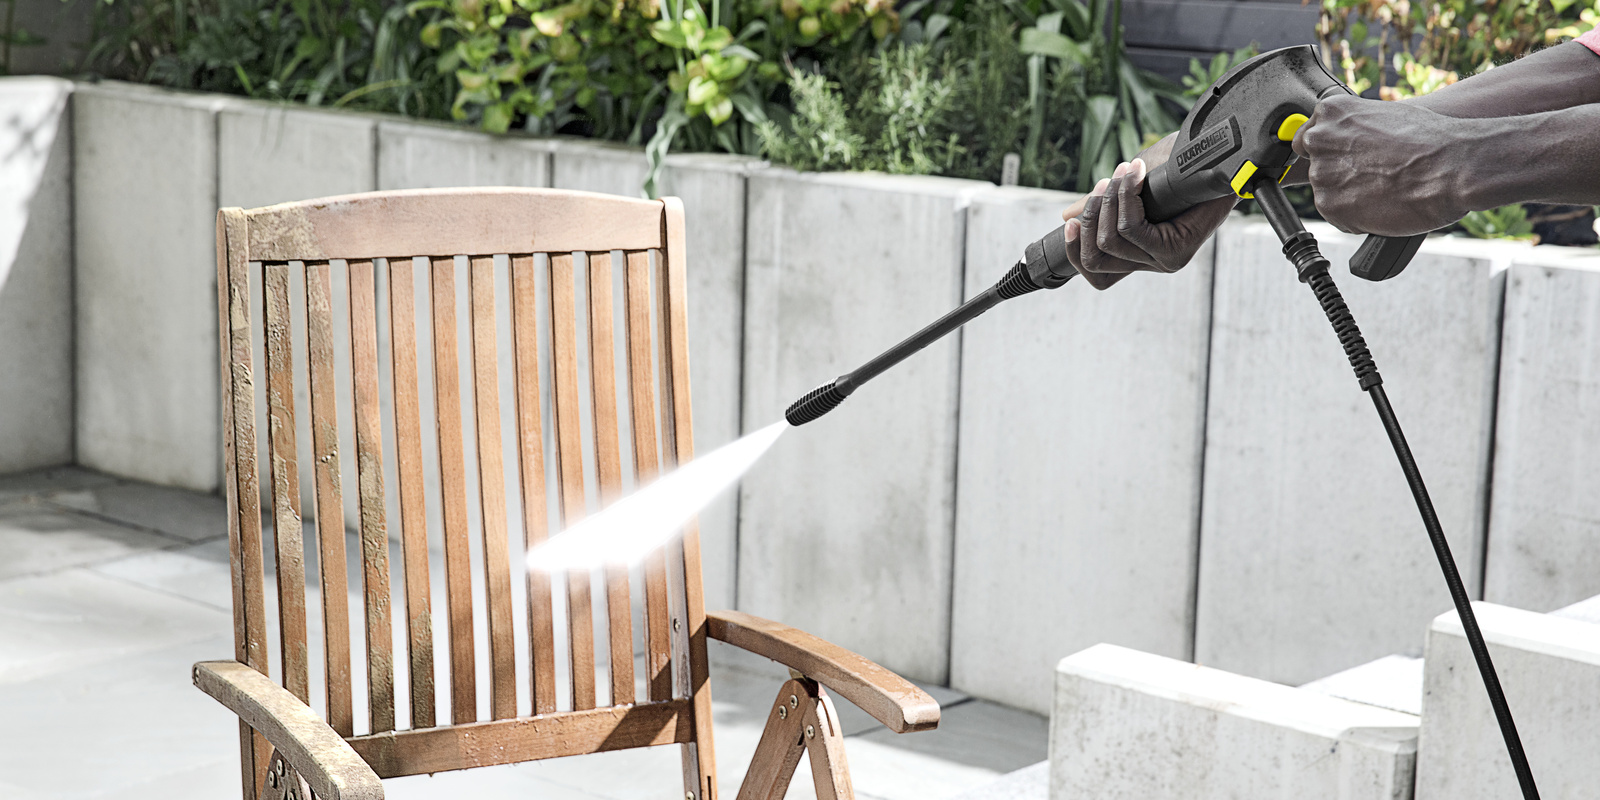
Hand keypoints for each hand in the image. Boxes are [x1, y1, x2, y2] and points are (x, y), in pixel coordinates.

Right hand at [1062, 158, 1236, 289]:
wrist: (1226, 164)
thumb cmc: (1184, 175)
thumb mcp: (1136, 190)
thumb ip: (1105, 207)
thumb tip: (1067, 217)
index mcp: (1143, 257)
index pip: (1096, 274)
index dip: (1075, 250)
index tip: (1070, 221)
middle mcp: (1153, 264)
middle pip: (1096, 256)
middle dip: (1092, 214)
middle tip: (1105, 181)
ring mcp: (1165, 262)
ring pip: (1111, 241)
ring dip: (1108, 202)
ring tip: (1121, 174)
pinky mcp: (1176, 251)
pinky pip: (1132, 229)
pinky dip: (1126, 198)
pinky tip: (1131, 176)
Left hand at [1292, 94, 1472, 235]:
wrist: (1454, 165)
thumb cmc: (1430, 139)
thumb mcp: (1385, 116)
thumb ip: (1354, 130)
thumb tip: (1344, 146)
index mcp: (1330, 112)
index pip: (1307, 140)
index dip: (1330, 154)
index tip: (1344, 161)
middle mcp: (1319, 140)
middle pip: (1317, 168)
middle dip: (1340, 175)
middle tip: (1375, 177)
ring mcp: (1322, 173)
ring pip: (1328, 193)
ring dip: (1350, 196)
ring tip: (1387, 189)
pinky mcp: (1329, 205)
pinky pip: (1338, 216)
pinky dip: (1356, 217)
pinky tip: (1385, 204)